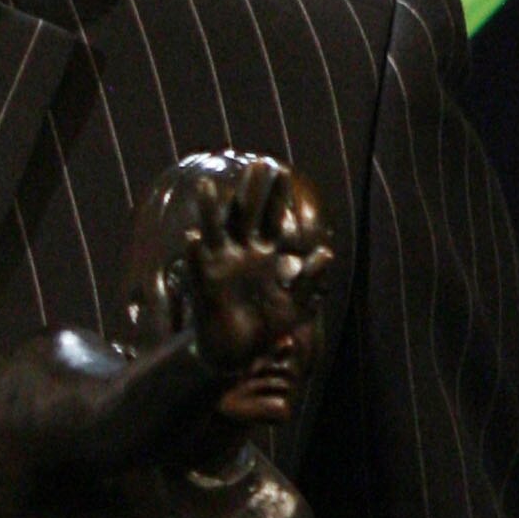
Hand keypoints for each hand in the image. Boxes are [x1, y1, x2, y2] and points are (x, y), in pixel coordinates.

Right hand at [182, 161, 333, 381]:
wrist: (238, 353)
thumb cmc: (267, 326)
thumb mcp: (297, 305)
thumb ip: (310, 280)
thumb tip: (326, 252)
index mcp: (266, 254)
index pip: (272, 218)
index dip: (277, 196)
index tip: (282, 171)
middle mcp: (241, 253)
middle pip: (245, 214)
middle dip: (251, 191)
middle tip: (258, 164)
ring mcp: (220, 265)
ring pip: (214, 231)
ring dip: (210, 210)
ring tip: (206, 186)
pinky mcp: (204, 285)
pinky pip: (198, 265)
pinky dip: (195, 253)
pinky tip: (192, 237)